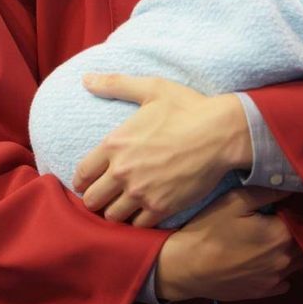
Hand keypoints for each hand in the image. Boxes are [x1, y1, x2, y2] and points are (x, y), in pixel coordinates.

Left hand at [73, 74, 251, 226]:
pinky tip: (144, 209)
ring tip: (124, 203)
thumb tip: (86, 78)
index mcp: (115, 144)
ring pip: (112, 217)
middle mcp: (123, 171)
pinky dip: (138, 220)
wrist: (221, 133)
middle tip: (106, 194)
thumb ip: (115, 84)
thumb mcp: (152, 89)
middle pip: (92, 200)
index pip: (82, 174)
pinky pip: (138, 226)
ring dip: (115, 211)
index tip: (89, 181)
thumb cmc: (187, 108)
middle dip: (95, 198)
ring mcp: (142, 192)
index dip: (82, 180)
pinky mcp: (161, 207)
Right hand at [156, 187, 302, 301]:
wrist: (186, 267)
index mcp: (280, 235)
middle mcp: (283, 260)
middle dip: (299, 228)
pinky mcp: (263, 292)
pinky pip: (284, 280)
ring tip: (276, 234)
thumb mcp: (235, 200)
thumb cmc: (209, 229)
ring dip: (293, 249)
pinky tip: (268, 257)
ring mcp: (274, 279)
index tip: (291, 200)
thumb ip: (267, 191)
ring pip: (297, 262)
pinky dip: (282, 268)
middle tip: (283, 215)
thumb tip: (292, 183)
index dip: (298, 208)